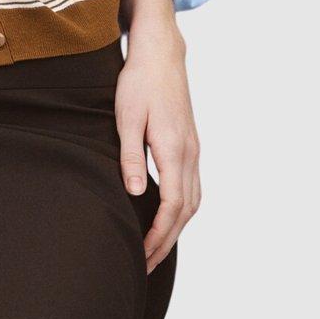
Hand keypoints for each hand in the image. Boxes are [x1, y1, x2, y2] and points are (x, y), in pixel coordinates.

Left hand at [114, 0, 200, 273]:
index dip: (157, 235)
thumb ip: (130, 156)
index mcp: (173, 149)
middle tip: (145, 264)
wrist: (161, 54)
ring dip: (176, 228)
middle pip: (185, 211)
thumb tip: (134, 193)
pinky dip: (181, 209)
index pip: (171, 206)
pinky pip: (192, 187)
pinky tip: (167, 216)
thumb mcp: (126, 117)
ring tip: (155, 248)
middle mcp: (189, 153)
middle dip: (166, 240)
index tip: (141, 255)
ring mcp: (193, 149)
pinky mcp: (190, 143)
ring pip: (192, 201)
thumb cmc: (139, 82)